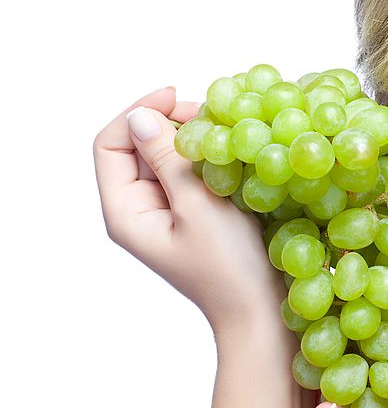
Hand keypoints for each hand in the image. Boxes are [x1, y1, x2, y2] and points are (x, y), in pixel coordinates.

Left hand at [93, 87, 285, 332]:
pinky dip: (206, 155)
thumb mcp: (199, 207)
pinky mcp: (192, 213)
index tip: (177, 96)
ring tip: (226, 133)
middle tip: (210, 116)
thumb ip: (167, 160)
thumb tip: (140, 118)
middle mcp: (139, 209)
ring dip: (192, 137)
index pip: (110, 143)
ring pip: (165, 156)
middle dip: (170, 122)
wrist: (259, 310)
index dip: (138, 113)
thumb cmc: (230, 268)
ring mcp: (166, 212)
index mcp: (126, 212)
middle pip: (137, 145)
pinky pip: (188, 172)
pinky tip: (232, 153)